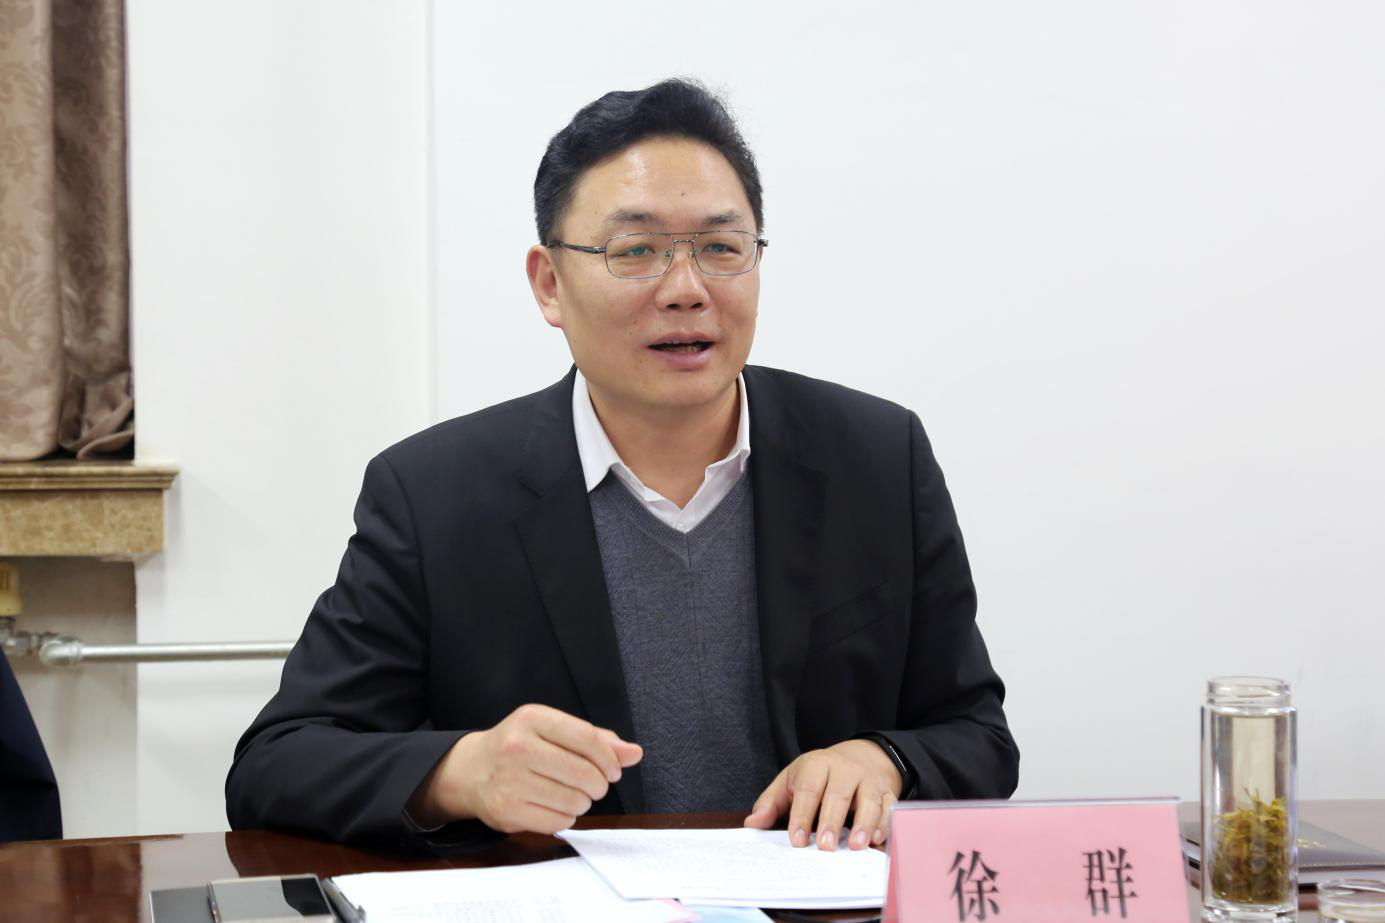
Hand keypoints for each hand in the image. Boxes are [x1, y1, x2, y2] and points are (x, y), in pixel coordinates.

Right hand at [408, 703, 641, 834]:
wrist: (472, 770)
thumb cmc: (521, 747)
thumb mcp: (554, 731)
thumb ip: (597, 740)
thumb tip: (634, 753)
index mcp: (532, 719)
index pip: (587, 738)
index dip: (609, 758)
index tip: (613, 770)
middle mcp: (517, 747)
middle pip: (584, 773)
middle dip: (598, 785)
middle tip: (593, 786)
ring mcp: (509, 780)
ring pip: (574, 801)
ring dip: (582, 803)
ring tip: (570, 794)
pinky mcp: (506, 811)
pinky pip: (557, 822)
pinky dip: (564, 818)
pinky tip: (554, 806)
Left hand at [743, 739, 902, 850]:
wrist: (859, 757)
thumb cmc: (818, 775)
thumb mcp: (792, 780)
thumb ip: (771, 802)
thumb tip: (752, 823)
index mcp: (817, 765)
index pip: (808, 789)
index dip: (802, 815)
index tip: (797, 840)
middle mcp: (845, 770)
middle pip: (838, 795)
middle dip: (832, 822)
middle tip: (825, 847)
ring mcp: (868, 781)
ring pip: (868, 800)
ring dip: (864, 824)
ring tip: (856, 846)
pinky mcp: (886, 792)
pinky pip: (888, 808)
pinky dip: (884, 824)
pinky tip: (876, 840)